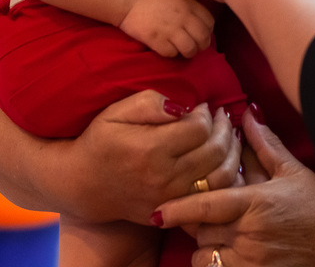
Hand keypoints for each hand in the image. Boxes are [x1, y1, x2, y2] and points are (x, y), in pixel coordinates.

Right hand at [0, 62, 240, 223]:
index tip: (201, 105)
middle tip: (220, 115)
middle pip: (214, 151)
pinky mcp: (174, 211)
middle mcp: (164, 177)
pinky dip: (225, 175)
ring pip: (220, 175)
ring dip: (232, 151)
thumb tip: (183, 104)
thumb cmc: (100, 141)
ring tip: (227, 133)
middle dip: (223, 128)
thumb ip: (150, 102)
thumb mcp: (116, 112)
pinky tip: (223, 158)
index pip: (198, 128)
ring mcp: (171, 198)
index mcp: (150, 150)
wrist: (83, 184)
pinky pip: (212, 195)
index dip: (205, 113)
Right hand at [119, 0, 214, 57]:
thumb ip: (190, 5)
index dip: (207, 31)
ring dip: (188, 53)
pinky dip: (171, 53)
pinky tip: (166, 48)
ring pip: (190, 49)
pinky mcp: (157, 40)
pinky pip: (172, 54)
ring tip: (182, 51)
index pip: (210, 22)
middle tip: (195, 47)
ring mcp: (170, 29)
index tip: (201, 34)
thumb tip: (200, 20)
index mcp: (189, 4)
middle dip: (201, 45)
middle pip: (203, 38)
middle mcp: (183, 17)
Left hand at [155, 111, 314, 266]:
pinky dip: (213, 263)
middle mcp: (250, 233)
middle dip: (194, 221)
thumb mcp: (292, 170)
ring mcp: (253, 259)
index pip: (207, 206)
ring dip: (203, 244)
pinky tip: (223, 251)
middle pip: (201, 230)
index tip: (157, 210)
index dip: (179, 208)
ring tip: (213, 232)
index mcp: (256, 203)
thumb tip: (247, 112)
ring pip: (206, 254)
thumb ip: (264, 144)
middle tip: (195, 211)